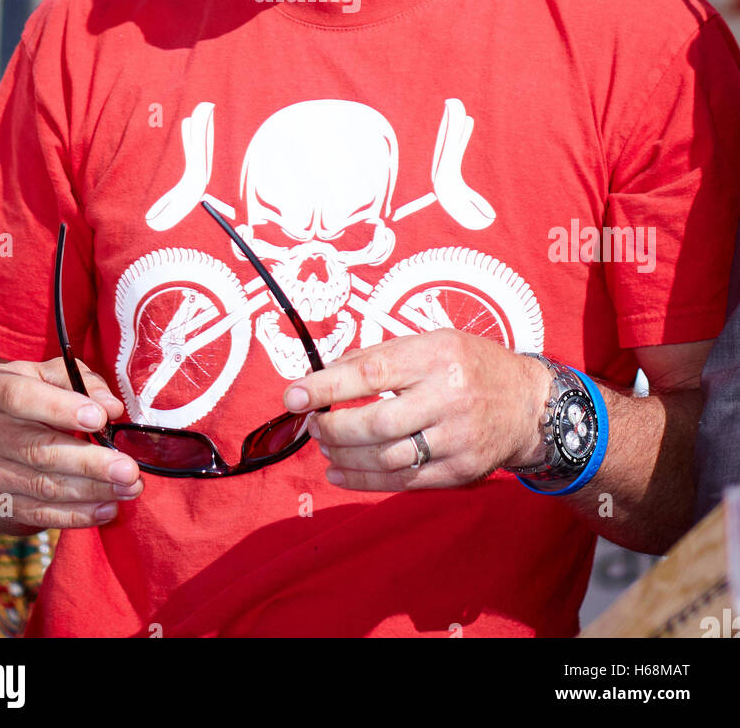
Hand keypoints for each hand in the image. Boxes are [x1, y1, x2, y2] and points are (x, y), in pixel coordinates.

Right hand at [0, 356, 143, 528]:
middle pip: (38, 451)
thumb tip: (111, 407)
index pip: (21, 398)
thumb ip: (80, 381)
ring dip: (92, 491)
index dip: (60, 408)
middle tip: (128, 469)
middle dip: (89, 463)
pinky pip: (41, 514)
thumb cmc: (26, 395)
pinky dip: (78, 514)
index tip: (99, 418)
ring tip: (129, 488)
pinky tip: (108, 508)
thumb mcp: (46, 374)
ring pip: (44, 486)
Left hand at [282, 330, 550, 490]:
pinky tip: (340, 472)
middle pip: (375, 423)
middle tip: (313, 424)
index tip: (293, 396)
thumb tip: (325, 373)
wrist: (530, 405)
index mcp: (437, 355)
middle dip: (333, 427)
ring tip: (325, 446)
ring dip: (344, 456)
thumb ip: (380, 354)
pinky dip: (364, 481)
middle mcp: (449, 396)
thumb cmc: (471, 365)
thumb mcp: (432, 341)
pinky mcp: (461, 471)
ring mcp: (457, 438)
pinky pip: (403, 482)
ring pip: (386, 458)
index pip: (371, 372)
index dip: (326, 387)